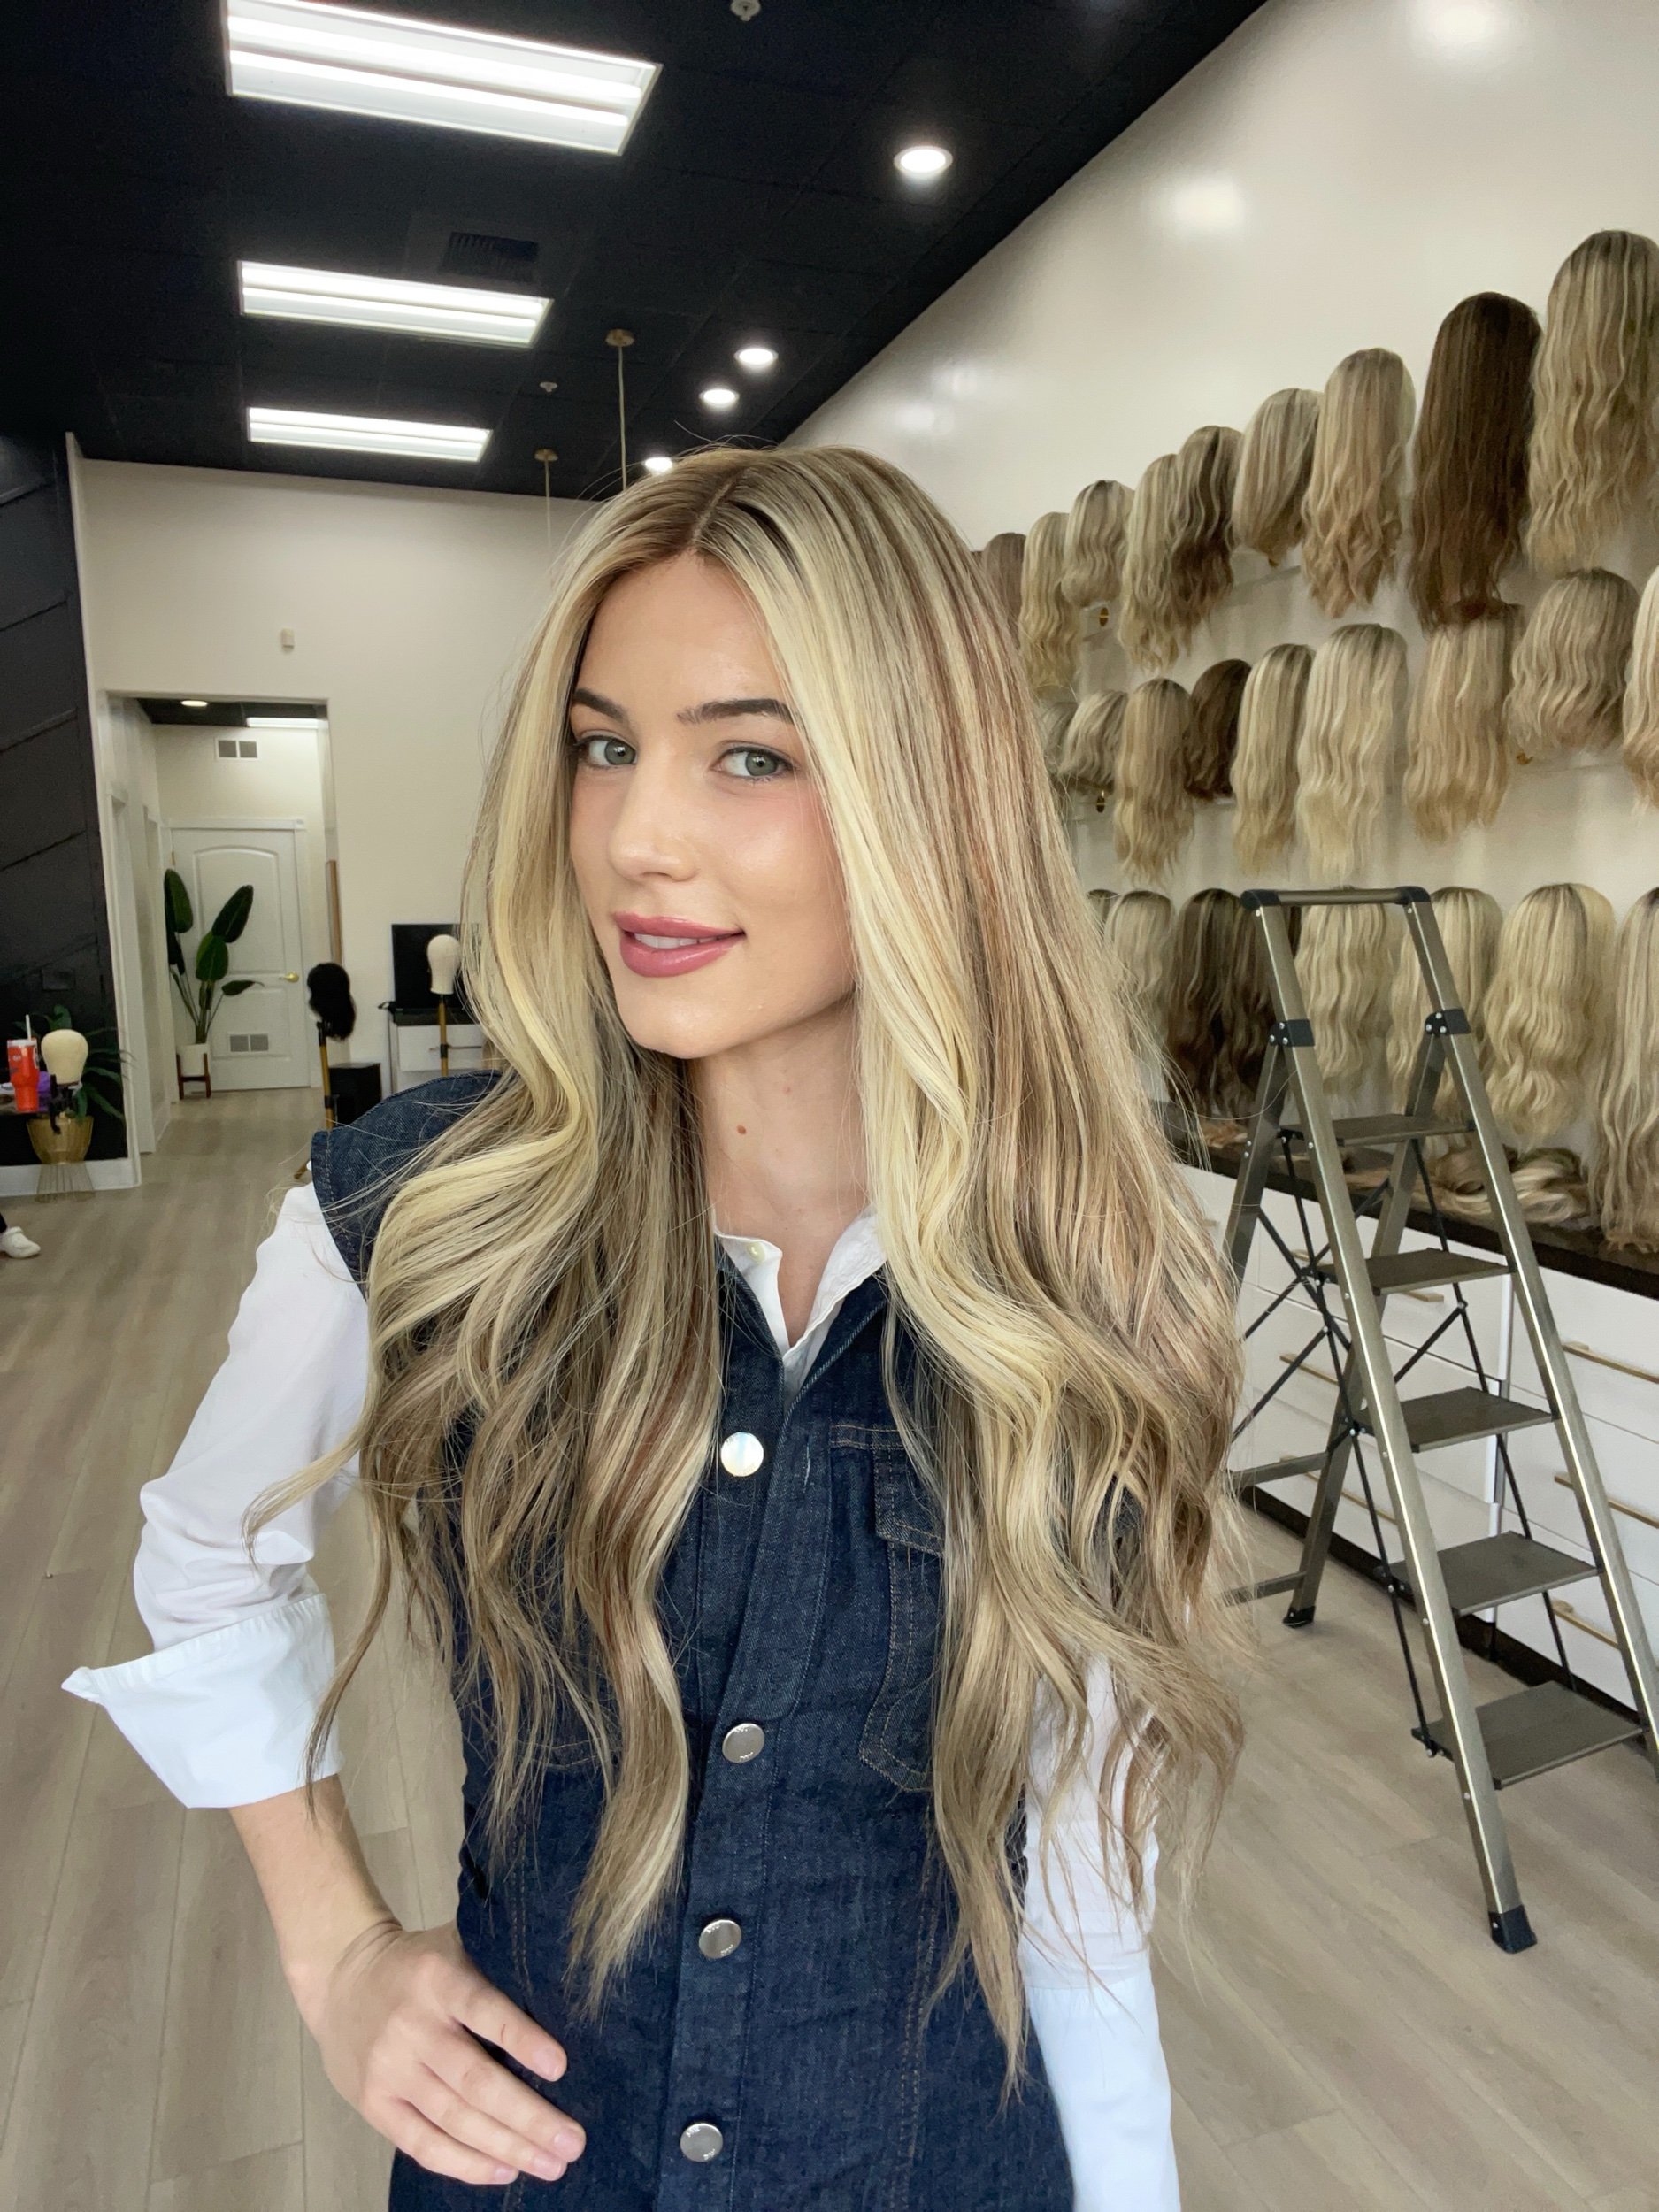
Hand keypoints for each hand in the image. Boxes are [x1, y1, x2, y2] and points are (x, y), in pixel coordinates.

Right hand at [296, 1916, 586, 2186]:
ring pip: (454, 2119)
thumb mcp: (454, 1943)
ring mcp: (389, 2069)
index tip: (561, 2067)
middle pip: (475, 2081)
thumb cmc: (420, 1964)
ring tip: (552, 2164)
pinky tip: (503, 2171)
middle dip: (529, 2117)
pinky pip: (422, 2144)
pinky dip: (465, 2163)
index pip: (484, 2010)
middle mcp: (411, 2026)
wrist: (341, 1978)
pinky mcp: (374, 2104)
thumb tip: (567, 1991)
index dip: (522, 2039)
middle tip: (573, 2141)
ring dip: (507, 2147)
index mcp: (438, 1979)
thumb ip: (498, 1963)